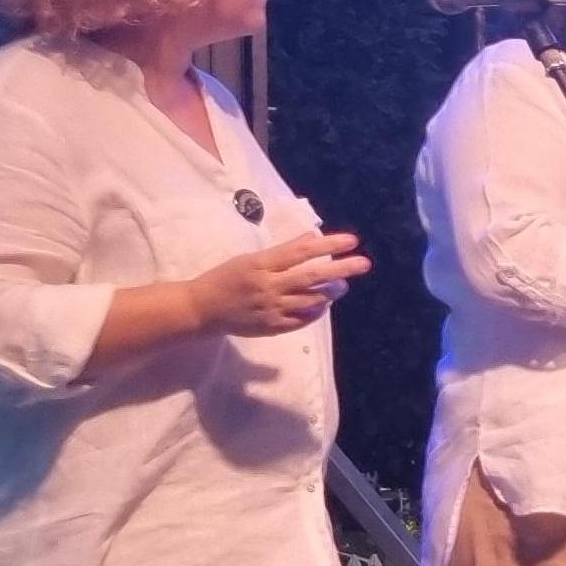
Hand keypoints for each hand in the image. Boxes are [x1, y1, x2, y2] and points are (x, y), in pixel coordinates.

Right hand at [189, 231, 368, 334]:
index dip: (328, 246)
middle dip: (341, 269)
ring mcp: (271, 308)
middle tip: (364, 264)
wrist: (201, 309)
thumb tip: (312, 238)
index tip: (352, 241)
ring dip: (331, 292)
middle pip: (311, 276)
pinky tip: (324, 304)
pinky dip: (316, 311)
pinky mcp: (271, 327)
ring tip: (343, 285)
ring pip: (311, 300)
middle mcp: (268, 286)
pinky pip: (302, 320)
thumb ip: (283, 250)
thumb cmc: (226, 278)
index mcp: (260, 264)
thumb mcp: (250, 257)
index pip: (301, 252)